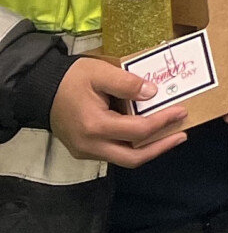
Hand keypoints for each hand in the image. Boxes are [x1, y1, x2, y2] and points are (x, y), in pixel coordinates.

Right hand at [51, 57, 187, 166]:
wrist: (40, 89)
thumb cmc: (71, 79)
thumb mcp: (100, 73)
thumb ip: (127, 83)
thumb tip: (152, 93)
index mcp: (95, 126)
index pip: (138, 132)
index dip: (163, 122)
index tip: (181, 112)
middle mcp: (90, 145)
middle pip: (133, 158)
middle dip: (161, 147)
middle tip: (181, 135)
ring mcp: (85, 151)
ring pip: (124, 159)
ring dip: (148, 150)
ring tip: (169, 135)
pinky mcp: (83, 150)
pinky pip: (113, 154)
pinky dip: (133, 147)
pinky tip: (146, 135)